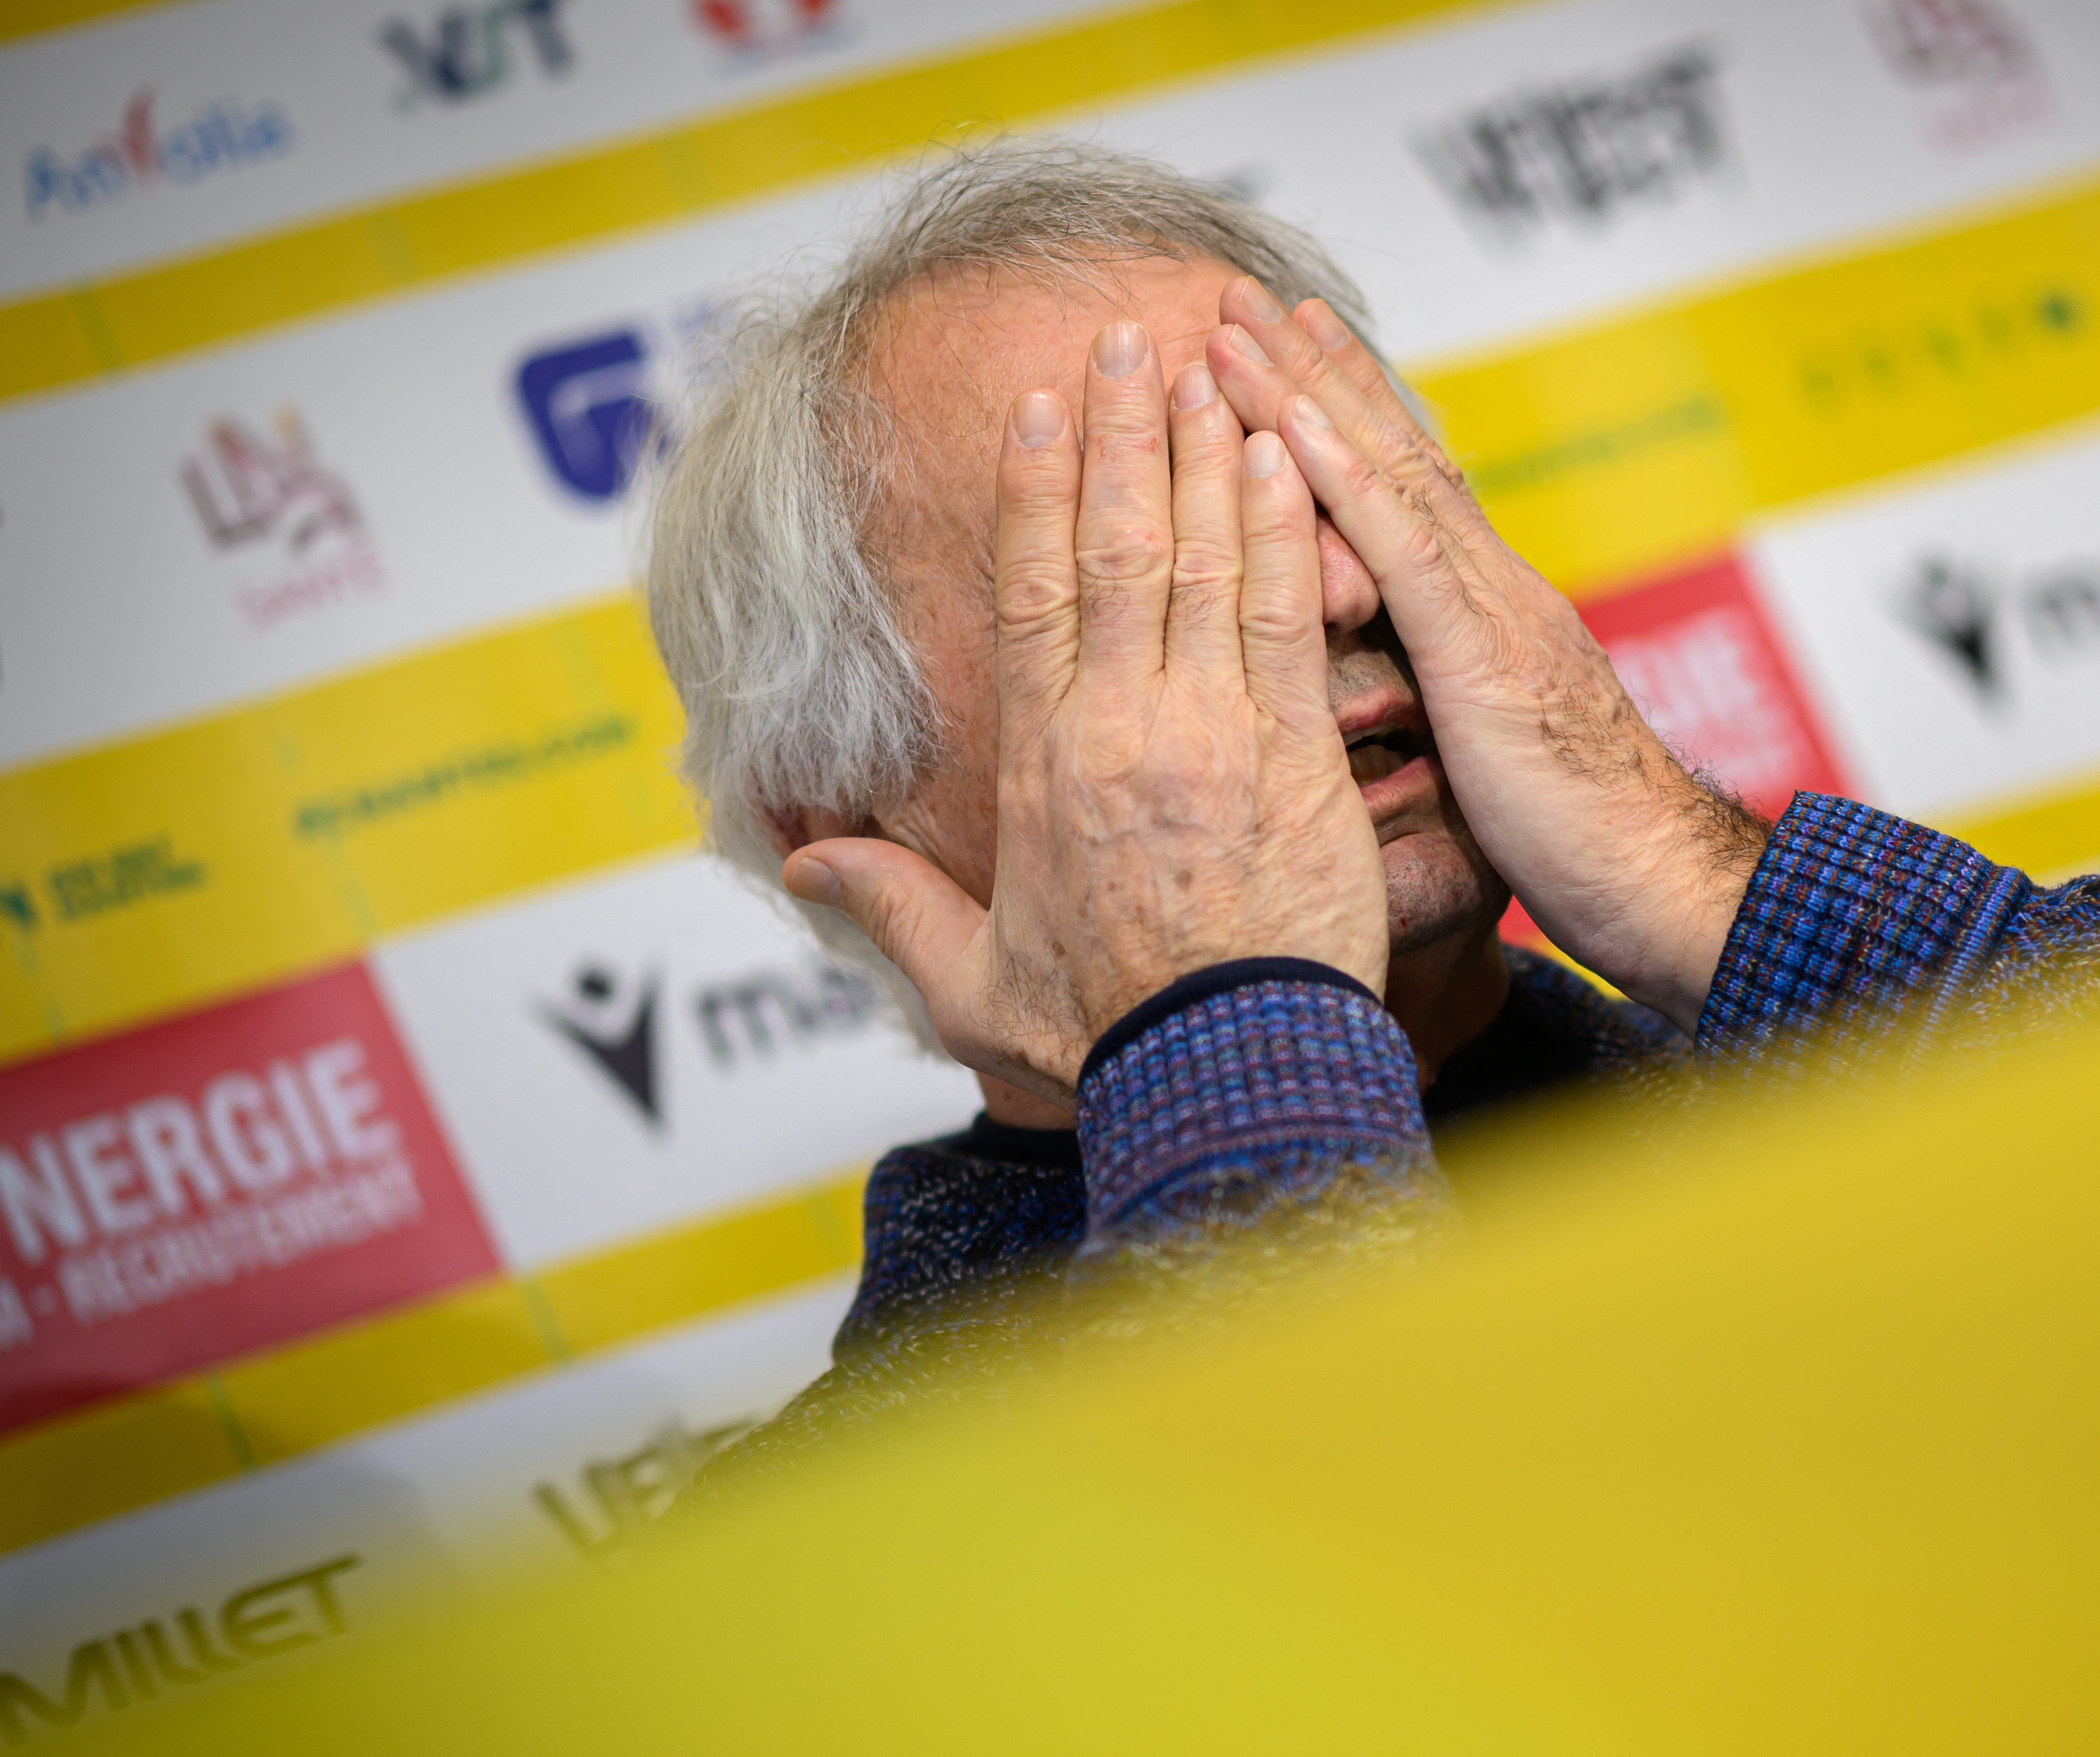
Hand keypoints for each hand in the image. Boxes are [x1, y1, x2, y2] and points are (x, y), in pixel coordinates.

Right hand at [781, 324, 1388, 1101]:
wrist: (1222, 1075)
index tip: (1041, 409)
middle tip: (1126, 338)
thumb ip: (891, 908)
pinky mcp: (1299, 755)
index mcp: (1043, 763)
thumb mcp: (971, 982)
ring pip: (1206, 559)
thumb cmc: (1105, 1038)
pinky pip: (1291, 617)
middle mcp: (1123, 725)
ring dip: (1207, 452)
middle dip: (1123, 433)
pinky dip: (1287, 529)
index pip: (1032, 592)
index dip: (1035, 490)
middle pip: (1118, 546)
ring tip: (1208, 363)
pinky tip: (1286, 457)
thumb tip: (800, 866)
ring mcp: (1216, 731)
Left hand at [1205, 279, 1765, 1031]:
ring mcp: (1494, 615)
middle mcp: (1495, 591)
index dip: (1348, 416)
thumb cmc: (1589, 852)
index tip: (1288, 347)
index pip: (1409, 494)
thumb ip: (1454, 717)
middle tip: (1241, 293)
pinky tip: (1290, 423)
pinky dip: (1345, 480)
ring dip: (1305, 394)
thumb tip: (1404, 706)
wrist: (1665, 889)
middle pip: (1394, 454)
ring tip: (1233, 321)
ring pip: (1388, 477)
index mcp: (1493, 620)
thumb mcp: (1501, 768)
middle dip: (1315, 371)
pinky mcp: (1485, 661)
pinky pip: (1403, 553)